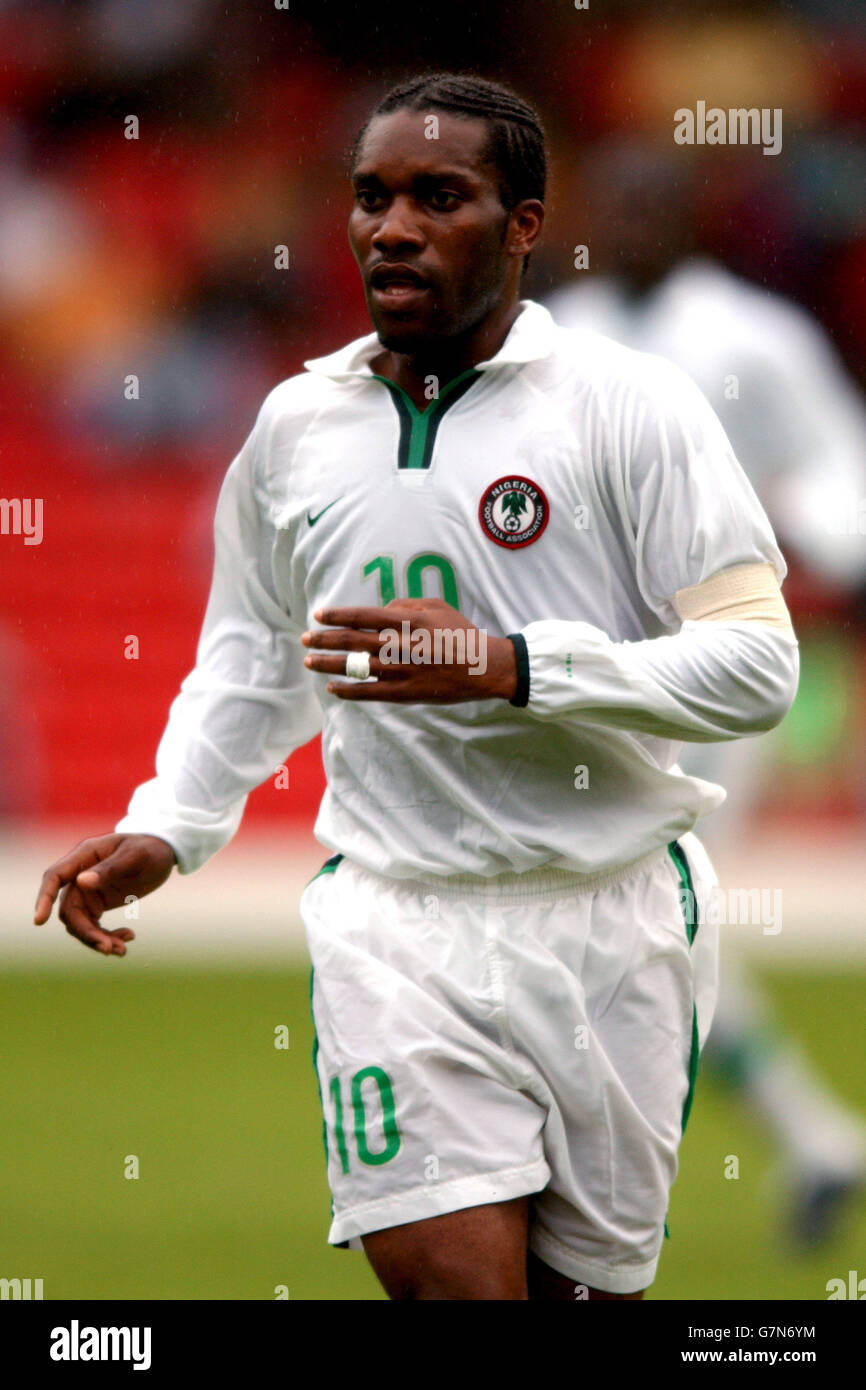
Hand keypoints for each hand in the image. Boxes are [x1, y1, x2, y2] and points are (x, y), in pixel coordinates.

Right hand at [34, 833, 176, 955]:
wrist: (163, 852)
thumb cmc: (150, 848)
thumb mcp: (136, 856)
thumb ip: (111, 868)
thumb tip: (81, 881)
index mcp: (85, 855)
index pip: (55, 877)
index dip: (44, 898)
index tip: (39, 921)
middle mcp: (80, 874)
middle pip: (69, 910)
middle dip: (86, 933)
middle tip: (108, 949)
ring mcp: (88, 891)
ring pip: (80, 923)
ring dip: (97, 939)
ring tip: (122, 950)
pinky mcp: (97, 903)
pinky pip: (93, 926)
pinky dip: (107, 936)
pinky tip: (128, 936)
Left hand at [302, 598, 517, 703]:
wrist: (483, 667)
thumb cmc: (460, 634)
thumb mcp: (436, 607)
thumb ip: (405, 605)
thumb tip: (380, 609)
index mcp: (406, 621)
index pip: (362, 616)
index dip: (337, 616)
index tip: (318, 615)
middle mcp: (399, 645)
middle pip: (352, 641)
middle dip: (324, 639)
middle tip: (305, 638)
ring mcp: (400, 670)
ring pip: (355, 667)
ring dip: (328, 664)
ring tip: (309, 661)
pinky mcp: (404, 692)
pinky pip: (369, 692)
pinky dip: (348, 690)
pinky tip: (332, 688)